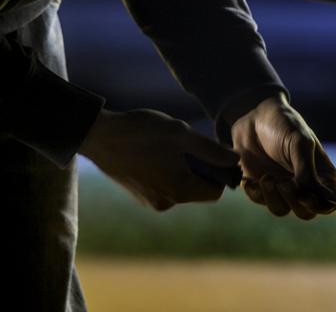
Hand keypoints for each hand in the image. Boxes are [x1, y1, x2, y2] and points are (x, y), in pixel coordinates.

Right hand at [79, 108, 239, 210]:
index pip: (216, 191)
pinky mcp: (140, 196)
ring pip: (181, 187)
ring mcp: (151, 201)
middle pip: (198, 190)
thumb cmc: (143, 132)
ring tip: (167, 146)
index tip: (213, 152)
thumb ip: (212, 150)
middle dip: (200, 169)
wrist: (99, 135)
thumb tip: (235, 160)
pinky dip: (168, 171)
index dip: (221, 173)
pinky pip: (165, 186)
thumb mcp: (182, 134)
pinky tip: (154, 152)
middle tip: (187, 144)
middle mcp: (166, 203)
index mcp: (180, 190)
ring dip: (183, 168)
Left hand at [230, 93, 335, 218]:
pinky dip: (256, 194)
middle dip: (294, 201)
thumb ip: (306, 170)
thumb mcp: (300, 143)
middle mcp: (305, 185)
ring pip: (282, 210)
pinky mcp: (262, 187)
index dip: (318, 205)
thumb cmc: (284, 124)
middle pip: (305, 212)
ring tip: (266, 178)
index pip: (327, 203)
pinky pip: (261, 202)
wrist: (253, 116)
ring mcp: (283, 187)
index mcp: (321, 175)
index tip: (304, 196)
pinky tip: (251, 180)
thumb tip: (311, 194)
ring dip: (273, 197)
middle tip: (284, 183)